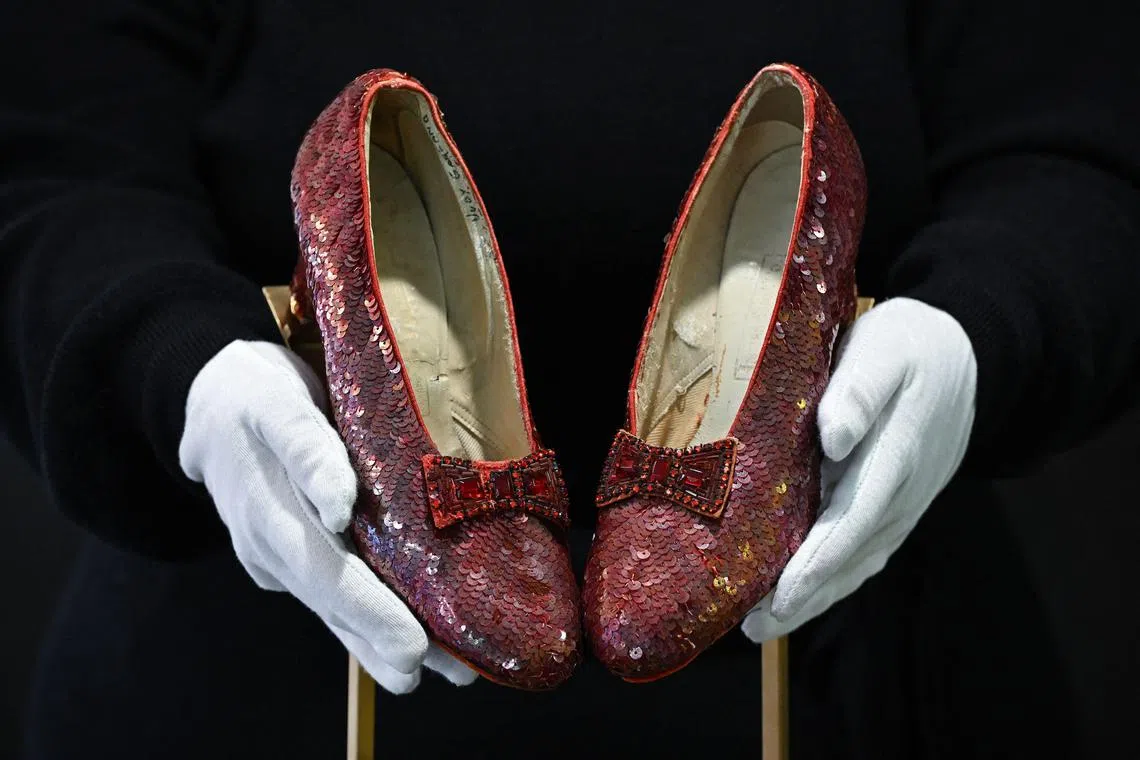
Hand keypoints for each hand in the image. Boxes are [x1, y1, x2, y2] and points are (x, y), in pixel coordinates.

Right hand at [179, 340, 475, 692]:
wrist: (209, 399)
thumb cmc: (252, 396)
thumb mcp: (277, 404)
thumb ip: (308, 450)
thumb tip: (339, 506)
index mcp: (268, 515)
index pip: (326, 574)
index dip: (370, 613)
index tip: (413, 646)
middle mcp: (271, 548)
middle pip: (336, 606)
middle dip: (390, 643)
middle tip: (452, 671)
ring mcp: (278, 556)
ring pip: (334, 608)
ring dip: (383, 642)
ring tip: (442, 669)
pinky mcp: (292, 553)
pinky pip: (333, 591)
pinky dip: (369, 617)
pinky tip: (407, 632)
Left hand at [743, 298, 976, 640]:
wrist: (967, 353)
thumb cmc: (912, 345)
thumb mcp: (885, 350)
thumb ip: (859, 390)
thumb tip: (834, 437)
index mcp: (893, 458)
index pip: (851, 523)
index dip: (817, 563)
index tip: (782, 595)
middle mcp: (901, 494)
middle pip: (851, 558)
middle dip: (806, 596)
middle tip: (756, 627)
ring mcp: (903, 504)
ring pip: (859, 561)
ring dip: (817, 594)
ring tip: (767, 622)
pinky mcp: (898, 503)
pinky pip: (865, 549)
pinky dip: (834, 575)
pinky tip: (803, 590)